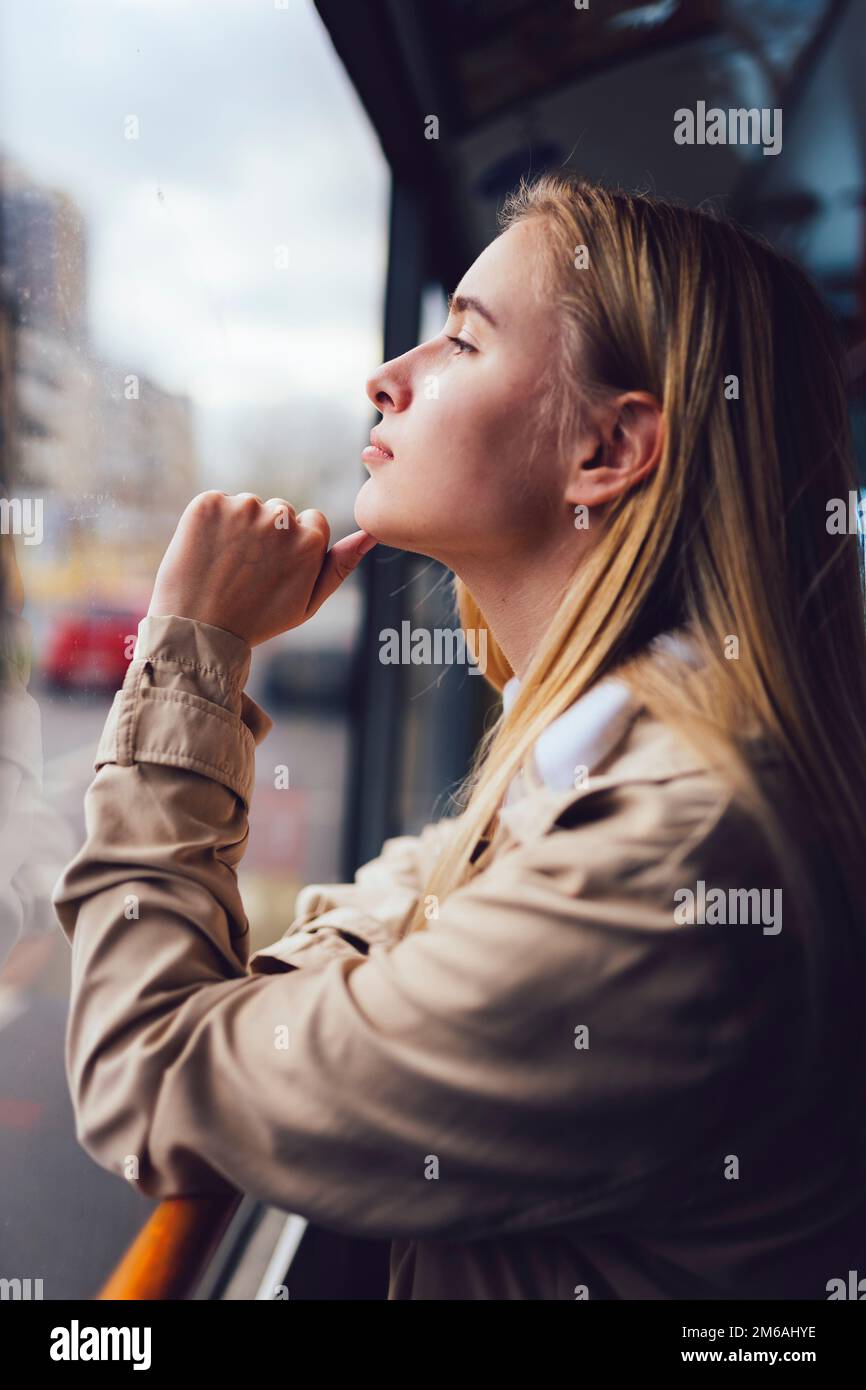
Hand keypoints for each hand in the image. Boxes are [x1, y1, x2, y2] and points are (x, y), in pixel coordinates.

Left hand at [146, 491, 377, 646]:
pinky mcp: (207, 503)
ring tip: (225, 566)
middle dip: (267, 535)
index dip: (293, 548)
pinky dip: (210, 524)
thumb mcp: (308, 603)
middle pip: (280, 512)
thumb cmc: (257, 621)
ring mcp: (241, 507)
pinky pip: (216, 503)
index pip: (312, 522)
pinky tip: (206, 553)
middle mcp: (279, 516)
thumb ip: (340, 567)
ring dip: (238, 528)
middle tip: (247, 573)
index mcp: (310, 539)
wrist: (198, 631)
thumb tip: (370, 534)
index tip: (275, 571)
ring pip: (248, 507)